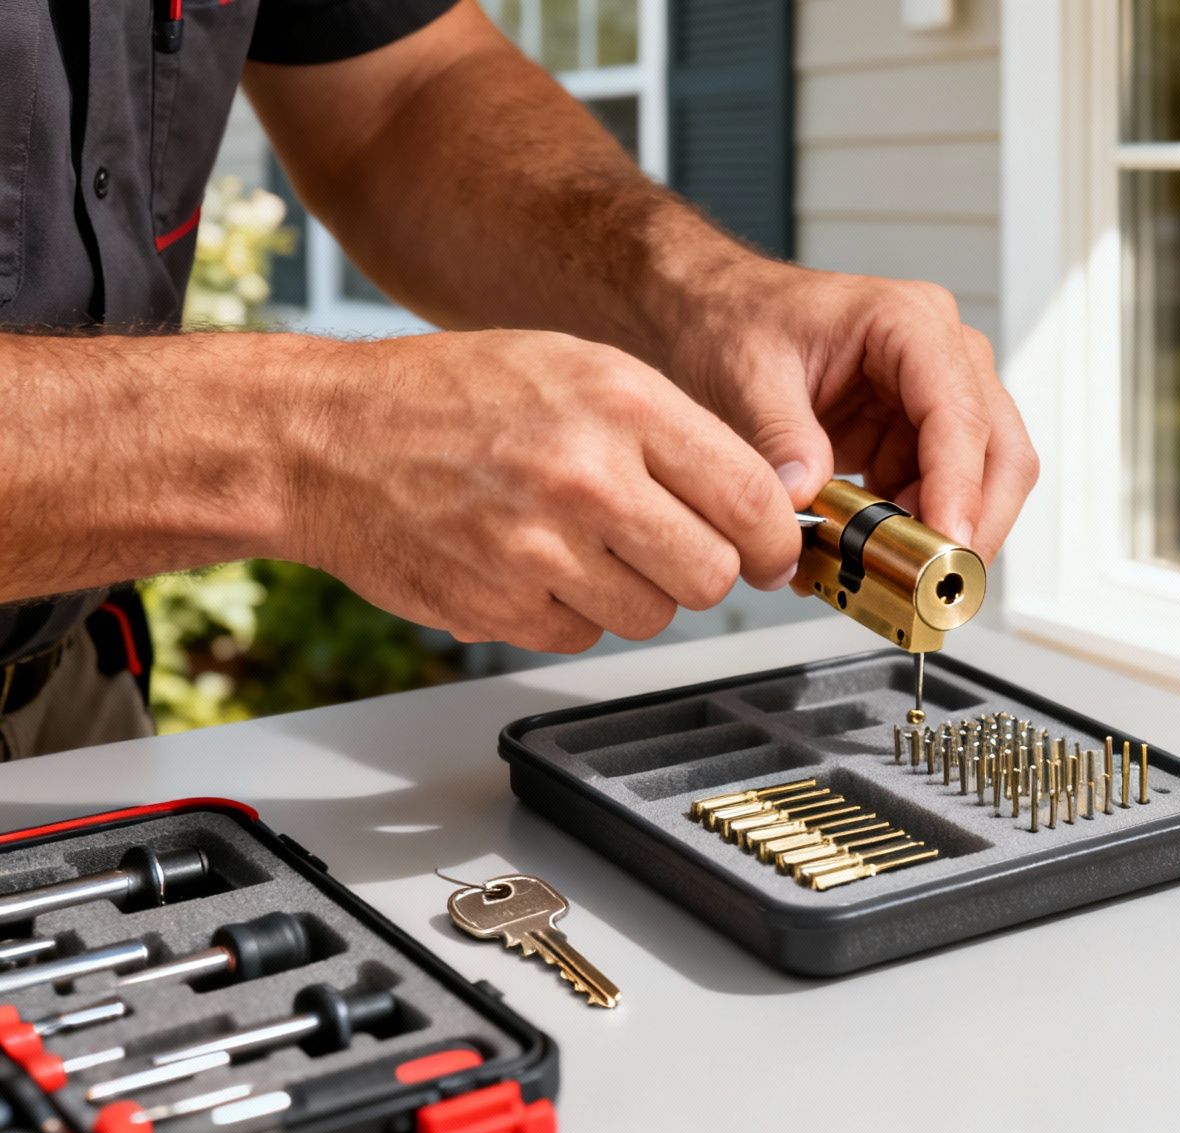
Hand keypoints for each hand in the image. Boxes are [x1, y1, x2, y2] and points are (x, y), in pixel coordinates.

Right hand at [285, 330, 800, 651]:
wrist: (325, 438)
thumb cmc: (453, 396)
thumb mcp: (578, 368)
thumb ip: (674, 433)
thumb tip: (759, 505)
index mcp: (621, 404)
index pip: (751, 498)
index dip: (773, 537)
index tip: (770, 548)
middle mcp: (586, 476)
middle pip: (712, 574)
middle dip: (704, 570)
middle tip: (674, 549)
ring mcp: (539, 550)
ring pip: (653, 616)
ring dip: (635, 593)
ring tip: (583, 542)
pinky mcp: (500, 609)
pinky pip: (584, 636)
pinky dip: (571, 612)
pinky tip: (532, 563)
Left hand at [661, 258, 1037, 559]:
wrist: (719, 314)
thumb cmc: (741, 318)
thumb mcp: (748, 374)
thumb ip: (780, 436)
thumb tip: (804, 498)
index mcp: (911, 322)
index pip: (960, 413)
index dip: (960, 486)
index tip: (946, 543)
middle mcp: (942, 356)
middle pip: (1000, 451)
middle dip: (978, 523)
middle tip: (940, 579)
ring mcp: (934, 399)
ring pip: (980, 481)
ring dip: (943, 533)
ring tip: (891, 572)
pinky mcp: (914, 437)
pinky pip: (935, 496)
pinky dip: (911, 532)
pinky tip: (871, 553)